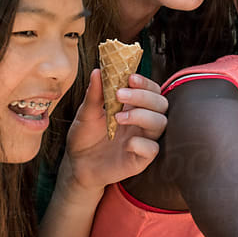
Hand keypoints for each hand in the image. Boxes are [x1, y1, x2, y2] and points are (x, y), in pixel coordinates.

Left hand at [62, 69, 163, 196]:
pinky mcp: (141, 159)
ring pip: (160, 123)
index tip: (130, 78)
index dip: (145, 83)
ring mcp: (144, 139)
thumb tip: (97, 71)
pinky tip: (126, 144)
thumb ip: (95, 94)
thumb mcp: (86, 113)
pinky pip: (152, 149)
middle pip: (161, 104)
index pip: (151, 90)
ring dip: (142, 116)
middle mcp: (142, 121)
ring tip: (118, 118)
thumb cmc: (84, 137)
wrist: (77, 165)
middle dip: (143, 96)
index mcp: (133, 107)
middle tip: (120, 94)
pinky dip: (141, 143)